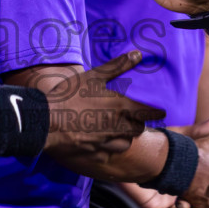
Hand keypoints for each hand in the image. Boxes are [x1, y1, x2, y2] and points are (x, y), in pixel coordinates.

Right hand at [42, 51, 167, 163]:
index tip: (161, 112)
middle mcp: (118, 127)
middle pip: (138, 129)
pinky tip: (102, 143)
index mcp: (121, 107)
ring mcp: (107, 142)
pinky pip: (109, 153)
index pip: (148, 113)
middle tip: (135, 120)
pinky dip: (110, 148)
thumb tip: (138, 54)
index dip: (157, 112)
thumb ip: (118, 66)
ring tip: (120, 131)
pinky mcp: (96, 154)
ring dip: (126, 137)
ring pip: (126, 143)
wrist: (47, 121)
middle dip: (138, 124)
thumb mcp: (94, 76)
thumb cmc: (70, 95)